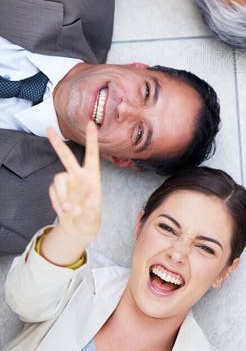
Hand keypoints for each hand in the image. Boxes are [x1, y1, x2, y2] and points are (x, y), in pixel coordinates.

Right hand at [46, 121, 101, 241]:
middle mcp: (78, 175)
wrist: (78, 227)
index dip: (91, 139)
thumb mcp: (92, 215)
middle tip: (48, 128)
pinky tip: (64, 211)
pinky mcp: (56, 190)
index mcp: (92, 176)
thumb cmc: (90, 217)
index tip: (91, 123)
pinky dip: (57, 203)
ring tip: (68, 210)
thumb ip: (82, 210)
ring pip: (58, 179)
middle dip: (57, 143)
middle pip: (66, 156)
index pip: (92, 154)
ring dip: (61, 195)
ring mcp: (66, 182)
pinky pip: (53, 193)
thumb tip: (68, 207)